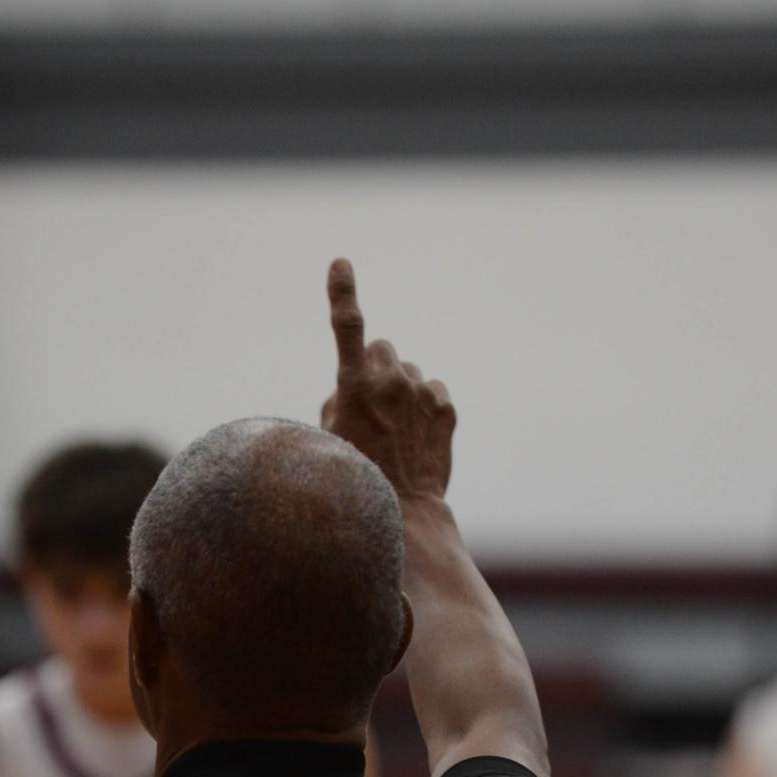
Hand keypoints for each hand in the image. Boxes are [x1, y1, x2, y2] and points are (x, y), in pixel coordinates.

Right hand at [320, 259, 455, 504]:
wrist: (405, 512)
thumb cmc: (358, 478)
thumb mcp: (331, 439)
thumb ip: (338, 401)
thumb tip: (351, 390)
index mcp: (355, 386)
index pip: (347, 327)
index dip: (342, 293)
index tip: (341, 264)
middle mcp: (391, 381)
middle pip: (382, 348)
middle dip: (376, 368)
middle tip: (372, 407)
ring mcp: (422, 392)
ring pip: (409, 373)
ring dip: (401, 391)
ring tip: (395, 432)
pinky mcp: (446, 407)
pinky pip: (433, 391)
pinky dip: (425, 406)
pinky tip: (417, 437)